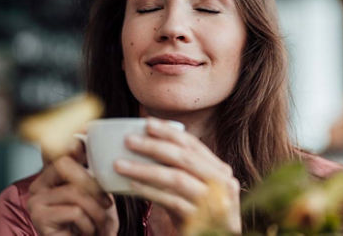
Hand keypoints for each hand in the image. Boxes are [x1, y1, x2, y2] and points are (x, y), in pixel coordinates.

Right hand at [27, 141, 118, 235]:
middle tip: (107, 203)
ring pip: (75, 192)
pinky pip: (75, 212)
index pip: (62, 156)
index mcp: (48, 178)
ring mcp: (36, 202)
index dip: (79, 155)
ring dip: (96, 211)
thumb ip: (89, 175)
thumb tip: (91, 141)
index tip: (98, 166)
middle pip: (64, 166)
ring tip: (101, 224)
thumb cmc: (89, 225)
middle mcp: (37, 187)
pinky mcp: (40, 218)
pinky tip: (88, 233)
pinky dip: (89, 225)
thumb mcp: (92, 196)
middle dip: (92, 184)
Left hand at [114, 117, 241, 232]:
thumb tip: (146, 144)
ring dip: (145, 169)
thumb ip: (180, 169)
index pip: (193, 145)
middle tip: (128, 140)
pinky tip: (131, 186)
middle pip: (184, 158)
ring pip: (176, 178)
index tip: (146, 122)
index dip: (169, 132)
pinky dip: (150, 191)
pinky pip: (171, 201)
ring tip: (120, 164)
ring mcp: (213, 203)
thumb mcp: (195, 188)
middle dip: (154, 146)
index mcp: (220, 170)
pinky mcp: (201, 220)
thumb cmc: (199, 213)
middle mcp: (222, 183)